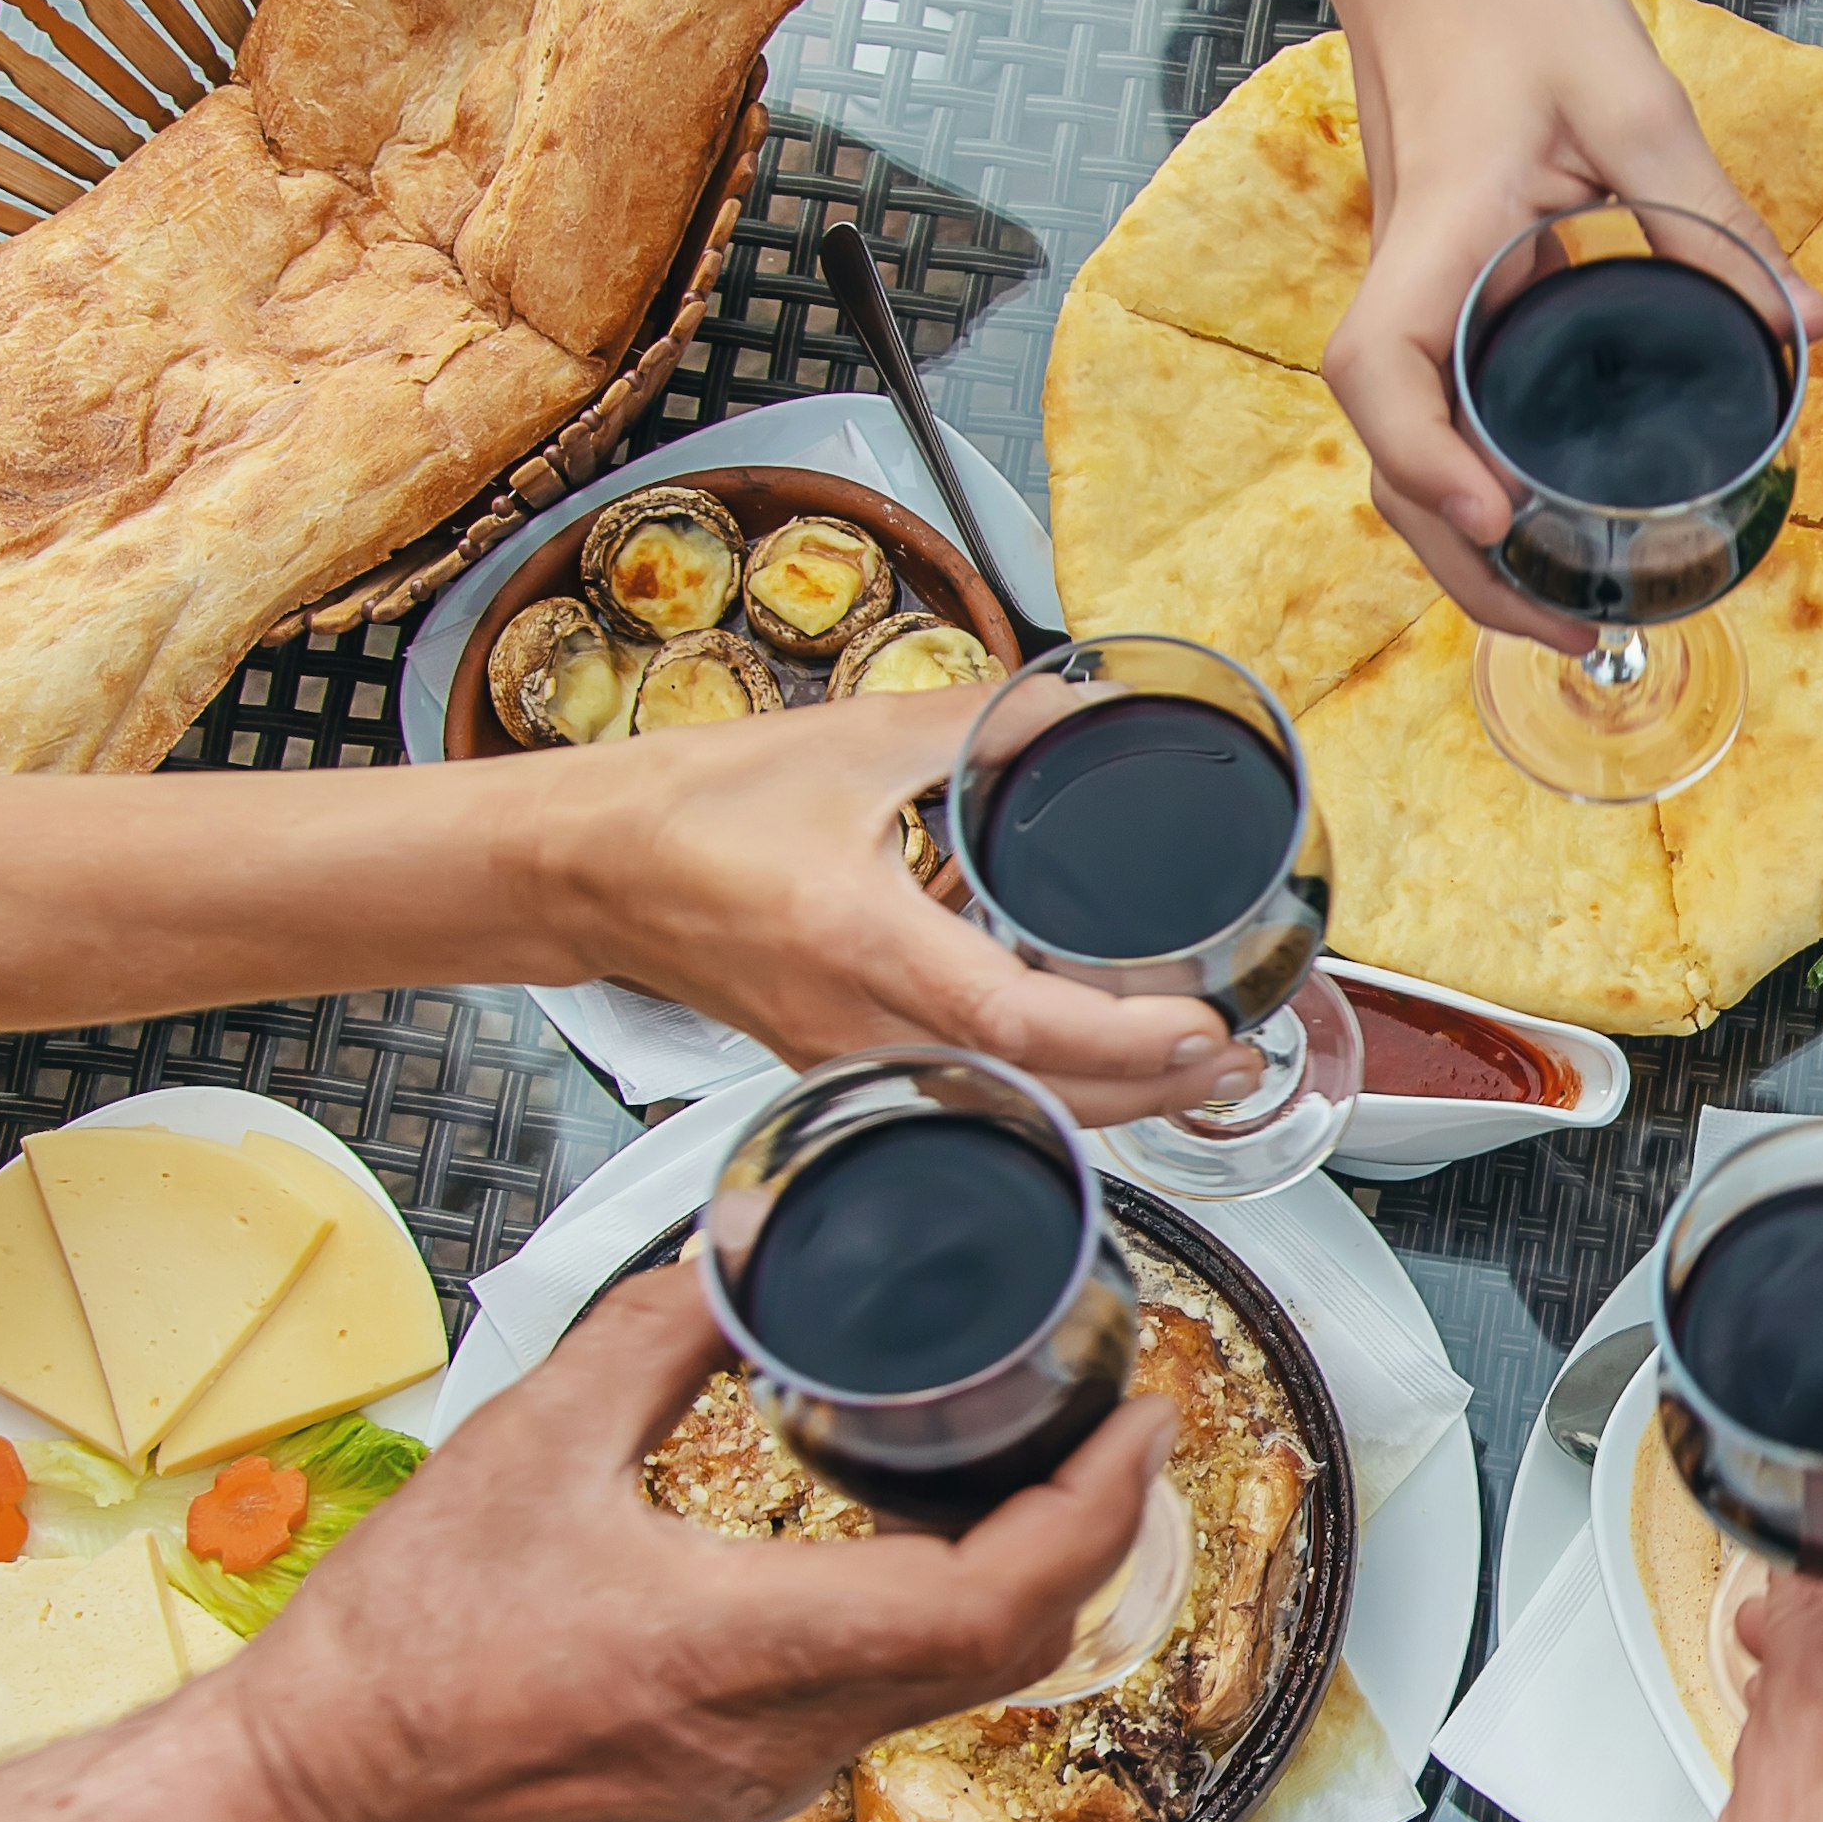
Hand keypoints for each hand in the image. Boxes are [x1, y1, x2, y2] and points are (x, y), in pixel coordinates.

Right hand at [214, 1267, 1174, 1821]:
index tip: (1137, 1425)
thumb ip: (654, 1337)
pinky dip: (952, 1619)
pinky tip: (938, 1543)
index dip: (1092, 1513)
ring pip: (962, 1683)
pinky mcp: (748, 1779)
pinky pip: (896, 1700)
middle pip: (1011, 1649)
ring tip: (1055, 1471)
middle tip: (1123, 1432)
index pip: (989, 1601)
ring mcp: (774, 1769)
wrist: (323, 1790)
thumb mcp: (528, 1442)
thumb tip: (743, 1252)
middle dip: (1094, 1536)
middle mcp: (786, 1729)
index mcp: (745, 1647)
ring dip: (1030, 1581)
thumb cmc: (405, 1642)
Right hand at [523, 689, 1260, 1120]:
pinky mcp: (841, 1071)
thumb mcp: (850, 740)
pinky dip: (1040, 1094)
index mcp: (859, 941)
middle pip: (1030, 1098)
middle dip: (1149, 1094)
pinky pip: (962, 1103)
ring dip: (1104, 1104)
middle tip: (1238, 1053)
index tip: (1205, 1025)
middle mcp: (855, 1026)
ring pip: (1001, 1115)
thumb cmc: (692, 808)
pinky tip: (1095, 1069)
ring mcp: (846, 1064)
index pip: (1013, 1018)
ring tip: (1192, 1066)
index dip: (1122, 1038)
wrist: (584, 869)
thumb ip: (983, 722)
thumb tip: (1089, 706)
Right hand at [1318, 0, 1822, 648]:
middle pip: (1388, 458)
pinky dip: (1474, 485)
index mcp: (1438, 235)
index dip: (1425, 461)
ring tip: (1560, 608)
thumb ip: (1713, 214)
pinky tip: (1541, 523)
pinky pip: (1438, 414)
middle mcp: (1407, 283)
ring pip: (1406, 450)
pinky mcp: (1439, 298)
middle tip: (1566, 628)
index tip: (1498, 518)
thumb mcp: (1630, 96)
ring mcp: (1415, 298)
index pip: (1379, 371)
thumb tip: (1808, 323)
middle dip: (1461, 563)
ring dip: (1464, 545)